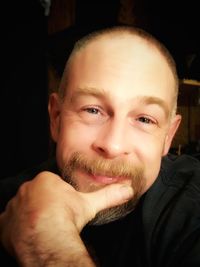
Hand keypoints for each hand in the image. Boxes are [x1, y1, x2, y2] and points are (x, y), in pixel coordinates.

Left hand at [0, 171, 132, 265]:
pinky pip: (10, 222)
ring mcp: (14, 206)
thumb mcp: (90, 204)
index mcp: (45, 181)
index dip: (59, 197)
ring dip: (31, 216)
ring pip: (23, 208)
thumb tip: (128, 189)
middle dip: (44, 205)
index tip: (64, 208)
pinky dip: (18, 228)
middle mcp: (26, 190)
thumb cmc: (67, 217)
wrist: (48, 237)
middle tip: (55, 219)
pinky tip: (29, 235)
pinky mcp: (4, 223)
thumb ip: (109, 195)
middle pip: (37, 195)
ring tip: (43, 228)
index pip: (51, 185)